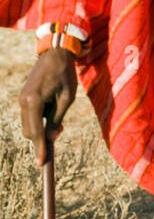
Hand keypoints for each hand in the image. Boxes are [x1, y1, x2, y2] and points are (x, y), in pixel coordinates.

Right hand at [19, 47, 77, 165]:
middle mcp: (23, 102)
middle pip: (30, 132)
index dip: (40, 148)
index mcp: (34, 101)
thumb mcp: (66, 99)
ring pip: (29, 125)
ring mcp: (22, 99)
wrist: (55, 55)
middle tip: (61, 129)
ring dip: (42, 128)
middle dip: (42, 138)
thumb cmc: (64, 75)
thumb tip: (51, 138)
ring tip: (59, 118)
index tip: (41, 163)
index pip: (36, 131)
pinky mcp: (24, 98)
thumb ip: (57, 119)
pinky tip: (52, 110)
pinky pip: (30, 116)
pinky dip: (39, 120)